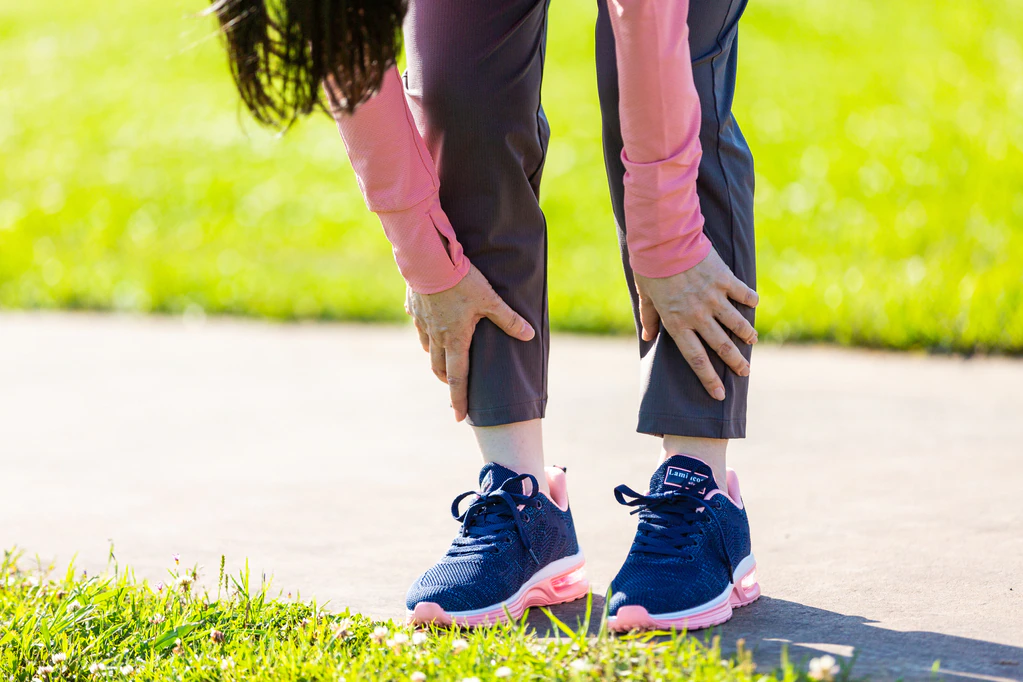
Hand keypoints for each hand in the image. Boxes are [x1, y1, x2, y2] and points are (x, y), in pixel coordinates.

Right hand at [405, 265, 534, 421]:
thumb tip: (530, 335)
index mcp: (455, 340)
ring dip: (436, 358)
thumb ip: (509, 320)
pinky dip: (426, 332)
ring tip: (444, 359)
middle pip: (439, 368)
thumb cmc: (461, 281)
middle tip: (454, 387)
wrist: (428, 259)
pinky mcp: (414, 307)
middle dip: (447, 381)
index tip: (459, 417)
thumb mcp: (490, 300)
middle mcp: (436, 336)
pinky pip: (419, 325)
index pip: (458, 379)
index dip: (460, 400)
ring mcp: (422, 322)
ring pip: (428, 348)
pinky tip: (430, 324)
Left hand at [634, 248, 758, 400]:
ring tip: (753, 341)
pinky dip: (749, 299)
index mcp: (677, 323)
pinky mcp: (724, 280)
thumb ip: (649, 318)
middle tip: (746, 372)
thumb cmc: (651, 268)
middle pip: (721, 347)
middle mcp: (697, 315)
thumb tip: (647, 337)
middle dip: (735, 362)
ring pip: (736, 324)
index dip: (708, 378)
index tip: (719, 394)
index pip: (695, 359)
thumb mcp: (646, 296)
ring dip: (746, 334)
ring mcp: (712, 298)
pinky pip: (741, 294)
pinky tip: (754, 304)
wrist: (664, 240)